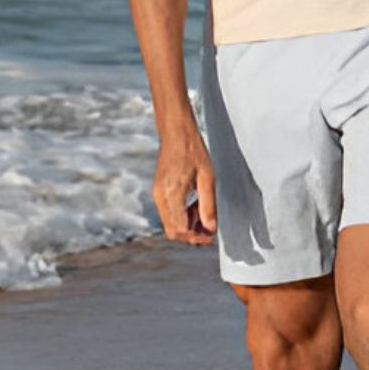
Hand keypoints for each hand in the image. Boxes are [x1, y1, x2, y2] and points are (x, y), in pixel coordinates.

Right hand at [152, 127, 216, 243]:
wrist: (176, 132)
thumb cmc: (192, 149)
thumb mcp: (207, 177)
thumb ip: (208, 205)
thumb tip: (211, 228)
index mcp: (172, 194)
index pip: (180, 230)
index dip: (197, 237)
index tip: (211, 235)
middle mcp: (161, 196)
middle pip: (173, 231)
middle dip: (191, 234)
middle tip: (209, 226)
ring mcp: (157, 194)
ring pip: (170, 223)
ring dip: (187, 224)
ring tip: (203, 210)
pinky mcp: (158, 190)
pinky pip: (168, 212)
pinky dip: (181, 215)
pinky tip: (194, 203)